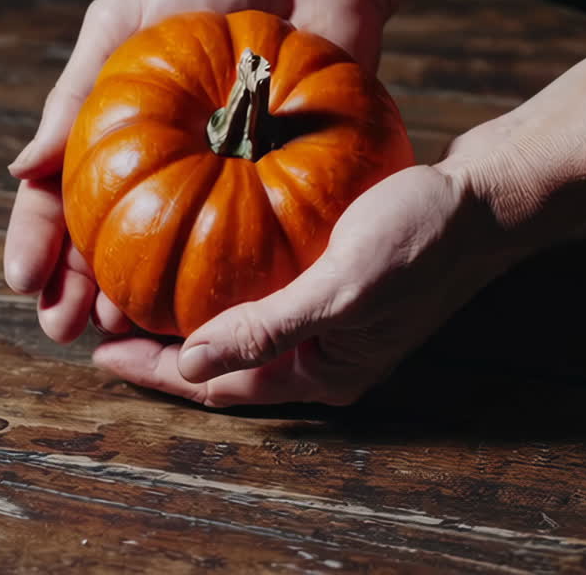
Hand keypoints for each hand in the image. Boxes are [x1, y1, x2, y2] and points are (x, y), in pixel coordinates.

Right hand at [3, 0, 389, 343]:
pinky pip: (242, 243)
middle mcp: (156, 165)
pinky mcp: (276, 185)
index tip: (24, 280)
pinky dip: (216, 281)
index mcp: (110, 129)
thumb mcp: (124, 18)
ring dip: (134, 299)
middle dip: (75, 290)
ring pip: (163, 257)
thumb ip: (77, 93)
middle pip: (102, 242)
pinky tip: (198, 311)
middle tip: (64, 325)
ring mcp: (213, 181)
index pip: (56, 196)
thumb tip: (23, 166)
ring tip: (118, 326)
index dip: (35, 241)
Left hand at [91, 163, 499, 406]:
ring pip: (237, 328)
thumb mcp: (341, 287)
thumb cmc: (420, 239)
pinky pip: (260, 292)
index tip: (100, 352)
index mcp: (323, 373)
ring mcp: (327, 322)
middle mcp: (320, 356)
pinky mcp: (331, 283)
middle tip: (103, 325)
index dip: (157, 373)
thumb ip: (267, 330)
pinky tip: (192, 254)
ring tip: (133, 292)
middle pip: (222, 363)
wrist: (485, 197)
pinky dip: (221, 281)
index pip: (219, 387)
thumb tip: (190, 364)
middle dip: (163, 349)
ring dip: (187, 315)